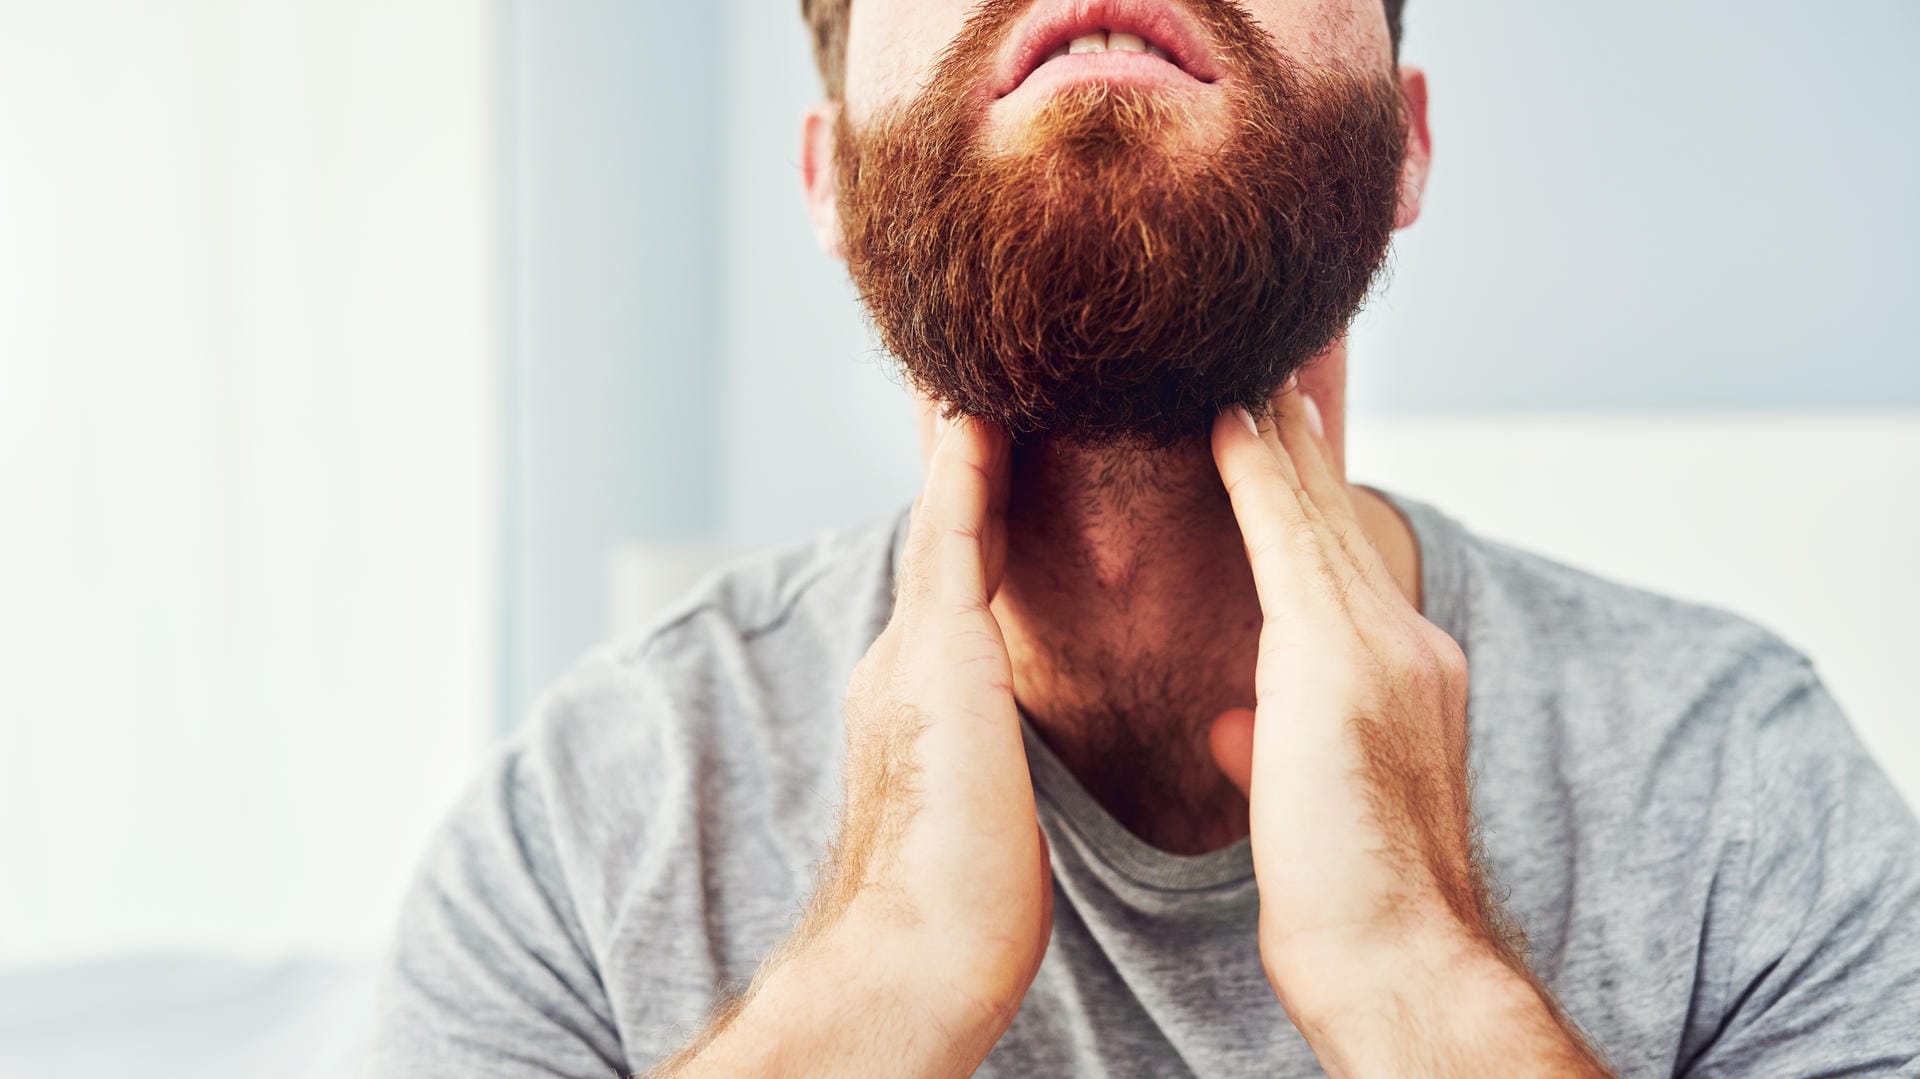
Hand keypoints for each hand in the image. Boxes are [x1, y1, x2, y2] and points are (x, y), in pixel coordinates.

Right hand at [821, 410, 1051, 1024]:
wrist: (913, 966)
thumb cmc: (964, 917)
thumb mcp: (990, 818)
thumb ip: (993, 768)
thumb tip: (1008, 769)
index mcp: (929, 700)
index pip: (960, 582)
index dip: (977, 510)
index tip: (998, 442)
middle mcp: (906, 662)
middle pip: (944, 532)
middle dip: (961, 456)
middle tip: (978, 371)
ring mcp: (912, 656)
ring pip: (944, 520)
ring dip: (965, 443)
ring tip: (986, 364)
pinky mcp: (936, 661)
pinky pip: (953, 539)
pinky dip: (965, 473)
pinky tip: (982, 412)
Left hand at [1206, 380, 1607, 1074]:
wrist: (1396, 959)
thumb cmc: (1347, 902)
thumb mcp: (1303, 803)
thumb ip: (1278, 744)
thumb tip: (1241, 726)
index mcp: (1401, 680)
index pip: (1340, 568)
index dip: (1309, 502)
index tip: (1281, 442)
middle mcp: (1406, 648)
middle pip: (1338, 522)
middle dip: (1302, 448)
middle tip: (1272, 372)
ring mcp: (1383, 649)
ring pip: (1317, 514)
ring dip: (1278, 438)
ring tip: (1244, 368)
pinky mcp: (1341, 661)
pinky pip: (1288, 541)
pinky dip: (1258, 474)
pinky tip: (1227, 418)